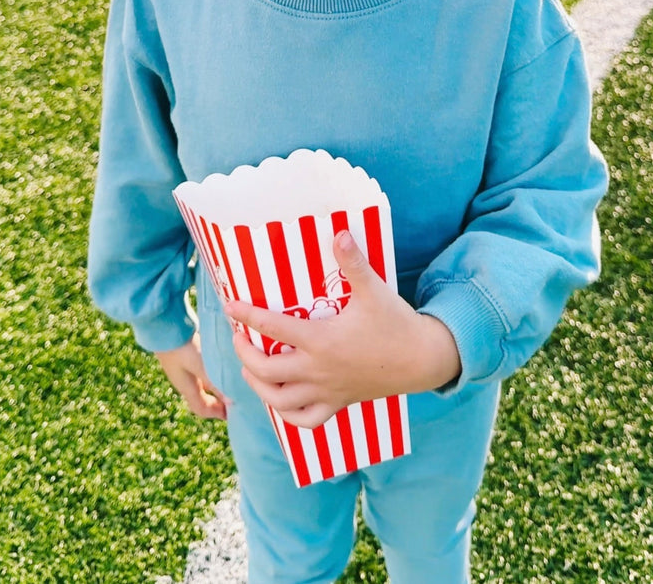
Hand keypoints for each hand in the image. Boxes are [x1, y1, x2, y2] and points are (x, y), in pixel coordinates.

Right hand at [155, 334, 229, 419]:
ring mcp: (182, 367)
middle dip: (217, 401)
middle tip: (234, 398)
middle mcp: (183, 380)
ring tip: (230, 380)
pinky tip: (219, 361)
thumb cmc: (181, 347)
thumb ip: (214, 382)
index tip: (232, 414)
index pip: (201, 409)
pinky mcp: (184, 353)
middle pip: (201, 397)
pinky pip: (200, 368)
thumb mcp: (200, 365)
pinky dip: (211, 370)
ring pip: (201, 382)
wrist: (161, 324)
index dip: (216, 414)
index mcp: (186, 387)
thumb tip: (231, 402)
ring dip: (214, 384)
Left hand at [225, 231, 460, 428]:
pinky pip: (306, 421)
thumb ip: (354, 262)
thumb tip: (339, 232)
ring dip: (258, 387)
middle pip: (266, 372)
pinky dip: (288, 416)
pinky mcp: (339, 404)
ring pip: (280, 402)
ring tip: (249, 369)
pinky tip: (279, 402)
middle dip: (245, 354)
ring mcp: (327, 391)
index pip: (272, 328)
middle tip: (238, 338)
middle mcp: (318, 370)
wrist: (422, 359)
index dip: (247, 315)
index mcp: (321, 341)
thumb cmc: (395, 322)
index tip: (230, 306)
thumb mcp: (374, 289)